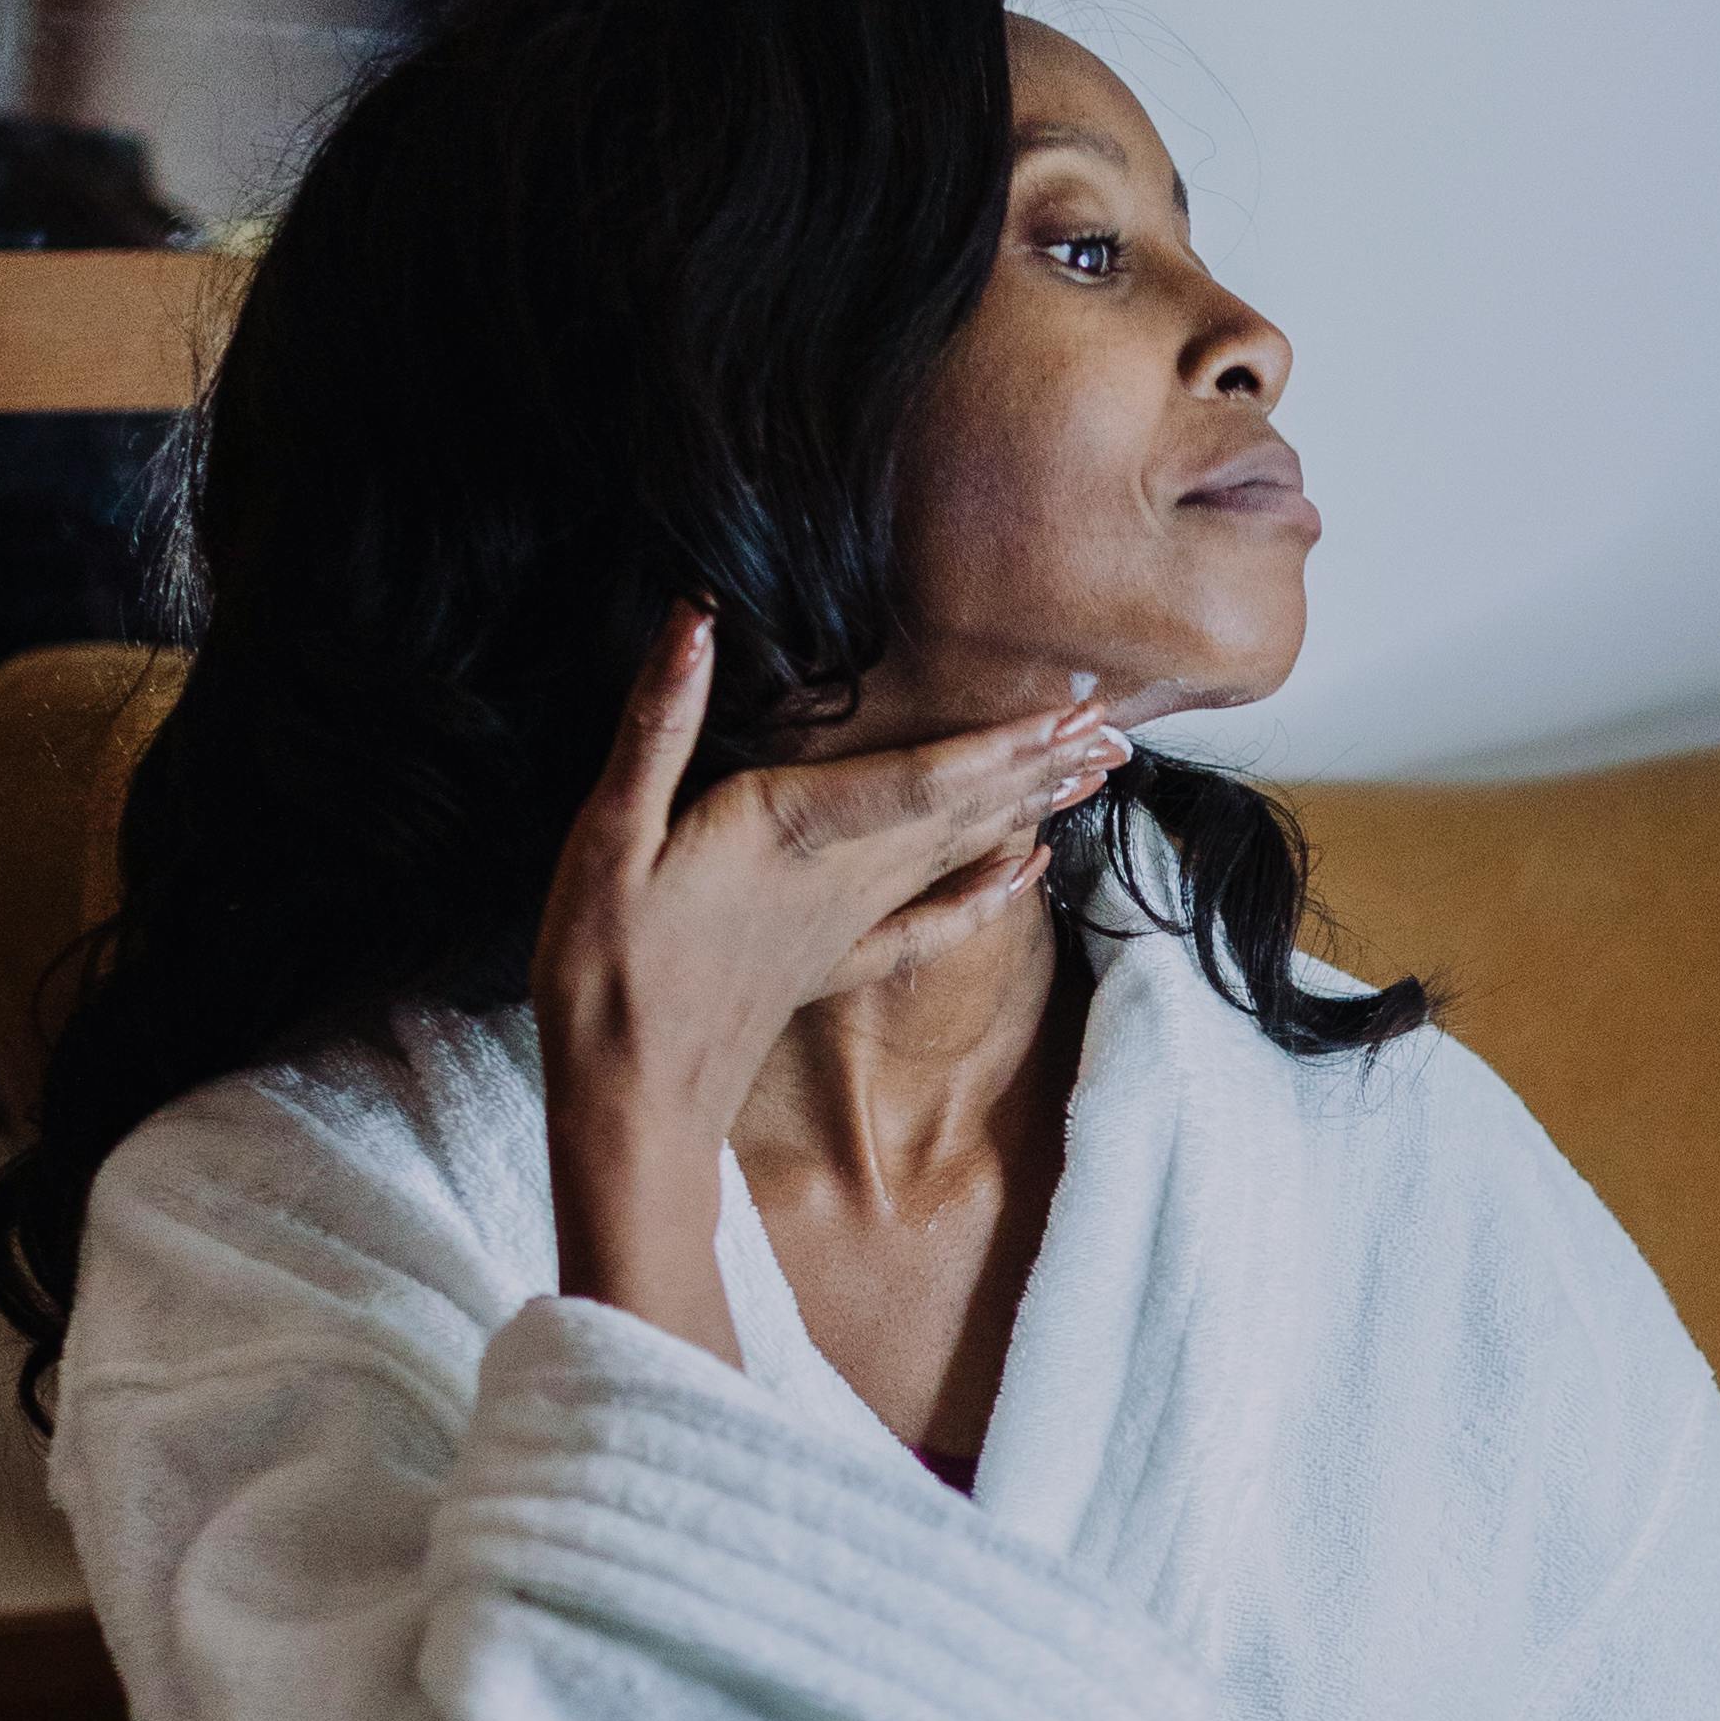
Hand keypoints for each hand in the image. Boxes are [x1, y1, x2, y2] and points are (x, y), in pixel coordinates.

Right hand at [534, 604, 1125, 1352]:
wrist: (626, 1101)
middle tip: (1114, 727)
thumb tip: (694, 619)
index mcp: (788, 829)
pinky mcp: (831, 964)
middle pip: (961, 809)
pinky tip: (1026, 870)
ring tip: (1090, 774)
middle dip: (1039, 765)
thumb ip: (657, 724)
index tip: (1074, 709)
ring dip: (1025, 808)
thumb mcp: (607, 834)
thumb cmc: (605, 968)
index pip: (925, 777)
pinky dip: (984, 893)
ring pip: (955, 853)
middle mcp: (839, 876)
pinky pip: (928, 925)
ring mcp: (843, 925)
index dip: (1004, 740)